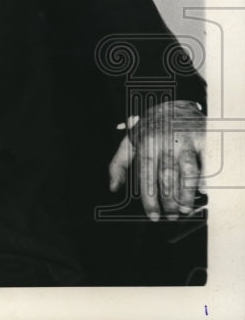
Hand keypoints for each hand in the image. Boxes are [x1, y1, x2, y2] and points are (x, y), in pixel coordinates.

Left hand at [108, 100, 204, 220]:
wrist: (173, 103)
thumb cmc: (149, 128)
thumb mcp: (129, 142)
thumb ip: (118, 165)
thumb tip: (113, 188)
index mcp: (146, 143)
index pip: (147, 176)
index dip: (150, 198)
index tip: (153, 215)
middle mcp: (165, 142)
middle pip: (167, 176)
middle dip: (169, 200)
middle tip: (171, 216)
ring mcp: (185, 139)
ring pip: (187, 170)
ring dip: (186, 192)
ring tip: (185, 209)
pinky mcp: (202, 138)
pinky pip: (206, 159)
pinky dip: (206, 175)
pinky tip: (204, 190)